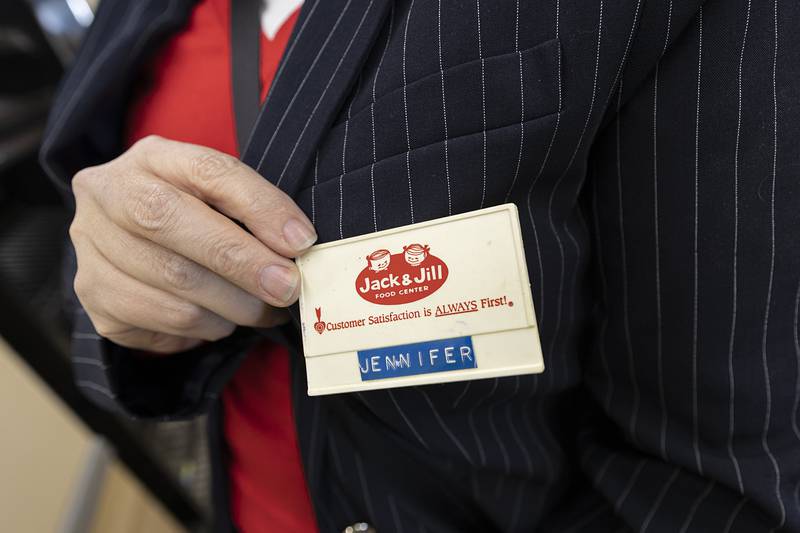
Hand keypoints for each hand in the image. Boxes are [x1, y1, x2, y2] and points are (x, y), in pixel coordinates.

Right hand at [69, 135, 316, 353]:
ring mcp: (91, 246)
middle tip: (287, 289)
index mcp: (151, 157)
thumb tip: (296, 248)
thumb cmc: (195, 217)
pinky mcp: (93, 296)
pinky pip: (160, 322)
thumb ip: (253, 211)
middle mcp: (108, 194)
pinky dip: (204, 328)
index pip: (207, 170)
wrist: (133, 241)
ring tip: (261, 310)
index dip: (259, 206)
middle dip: (243, 263)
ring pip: (170, 283)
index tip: (300, 241)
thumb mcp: (221, 198)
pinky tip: (220, 320)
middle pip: (171, 224)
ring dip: (232, 306)